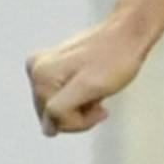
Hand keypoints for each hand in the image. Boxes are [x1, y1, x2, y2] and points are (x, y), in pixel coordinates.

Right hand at [28, 10, 154, 134]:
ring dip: (79, 107)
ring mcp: (41, 69)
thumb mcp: (90, 87)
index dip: (82, 120)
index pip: (55, 120)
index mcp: (41, 75)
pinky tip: (90, 86)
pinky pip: (60, 99)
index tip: (101, 107)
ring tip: (95, 89)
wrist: (127, 34)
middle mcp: (35, 70)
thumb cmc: (115, 60)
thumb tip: (47, 130)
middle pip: (52, 117)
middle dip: (79, 114)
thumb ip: (62, 109)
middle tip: (98, 96)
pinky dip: (78, 99)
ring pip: (56, 111)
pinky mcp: (50, 69)